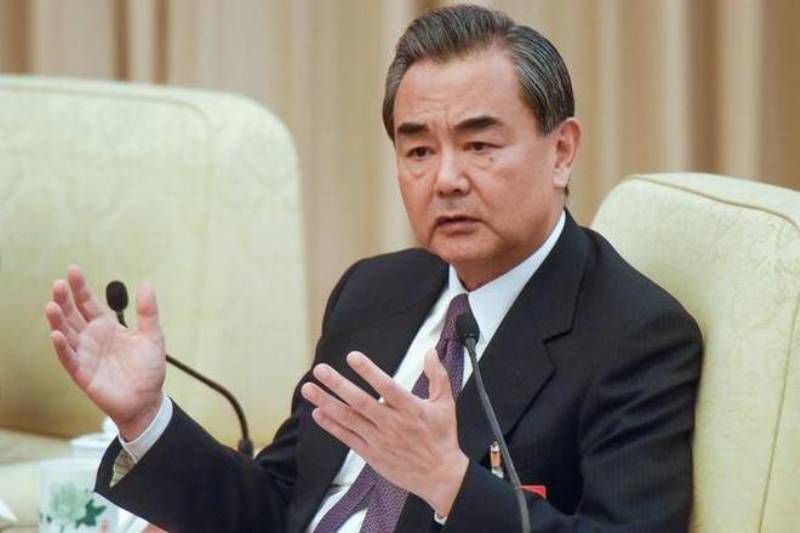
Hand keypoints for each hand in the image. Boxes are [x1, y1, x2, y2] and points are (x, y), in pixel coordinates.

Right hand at [44, 266, 165, 440]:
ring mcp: (85, 355)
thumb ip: (148, 312)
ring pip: (66, 334)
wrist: (148, 400)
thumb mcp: (152, 336)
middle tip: (58, 284)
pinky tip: (56, 334)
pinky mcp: (83, 374)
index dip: (80, 288)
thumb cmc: (148, 369)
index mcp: (107, 326)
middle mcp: (92, 338)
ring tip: (51, 305)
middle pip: (73, 315)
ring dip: (57, 320)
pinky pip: (69, 358)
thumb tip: (146, 284)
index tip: (72, 270)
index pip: (88, 303)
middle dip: (64, 299)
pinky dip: (61, 347)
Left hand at [300, 350, 468, 516]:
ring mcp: (380, 440)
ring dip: (327, 403)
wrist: (441, 476)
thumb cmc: (442, 437)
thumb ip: (438, 376)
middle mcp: (393, 424)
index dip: (369, 371)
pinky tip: (318, 413)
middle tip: (319, 370)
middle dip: (338, 385)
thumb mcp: (445, 404)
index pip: (386, 386)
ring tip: (309, 389)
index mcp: (411, 408)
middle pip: (361, 401)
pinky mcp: (372, 455)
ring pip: (349, 419)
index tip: (352, 356)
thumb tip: (431, 351)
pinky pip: (348, 438)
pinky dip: (332, 426)